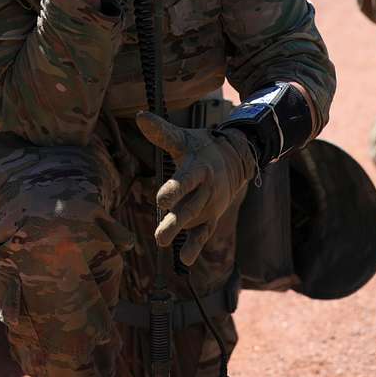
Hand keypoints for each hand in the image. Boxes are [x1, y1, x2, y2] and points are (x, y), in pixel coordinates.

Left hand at [136, 112, 256, 264]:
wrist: (236, 158)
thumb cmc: (201, 147)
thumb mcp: (183, 138)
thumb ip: (161, 132)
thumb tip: (140, 116)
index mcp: (199, 168)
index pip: (186, 181)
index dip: (175, 190)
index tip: (161, 200)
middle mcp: (207, 189)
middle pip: (190, 207)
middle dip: (175, 221)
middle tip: (160, 236)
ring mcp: (211, 205)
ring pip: (194, 222)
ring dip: (180, 232)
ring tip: (161, 242)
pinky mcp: (212, 217)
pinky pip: (204, 233)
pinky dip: (195, 246)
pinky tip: (184, 260)